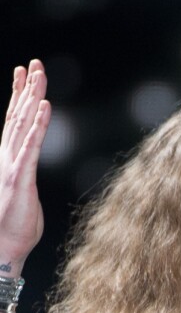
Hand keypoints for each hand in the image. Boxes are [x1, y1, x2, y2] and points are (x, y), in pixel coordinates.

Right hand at [0, 60, 50, 272]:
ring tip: (39, 76)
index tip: (25, 74)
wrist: (4, 248)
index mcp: (10, 160)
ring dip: (32, 99)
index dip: (20, 97)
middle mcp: (8, 157)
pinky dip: (38, 127)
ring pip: (23, 125)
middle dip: (27, 89)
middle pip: (18, 116)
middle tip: (35, 64)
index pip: (15, 122)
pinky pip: (31, 147)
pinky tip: (44, 108)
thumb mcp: (24, 195)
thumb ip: (26, 179)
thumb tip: (28, 176)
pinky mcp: (20, 177)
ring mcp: (13, 165)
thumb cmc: (15, 226)